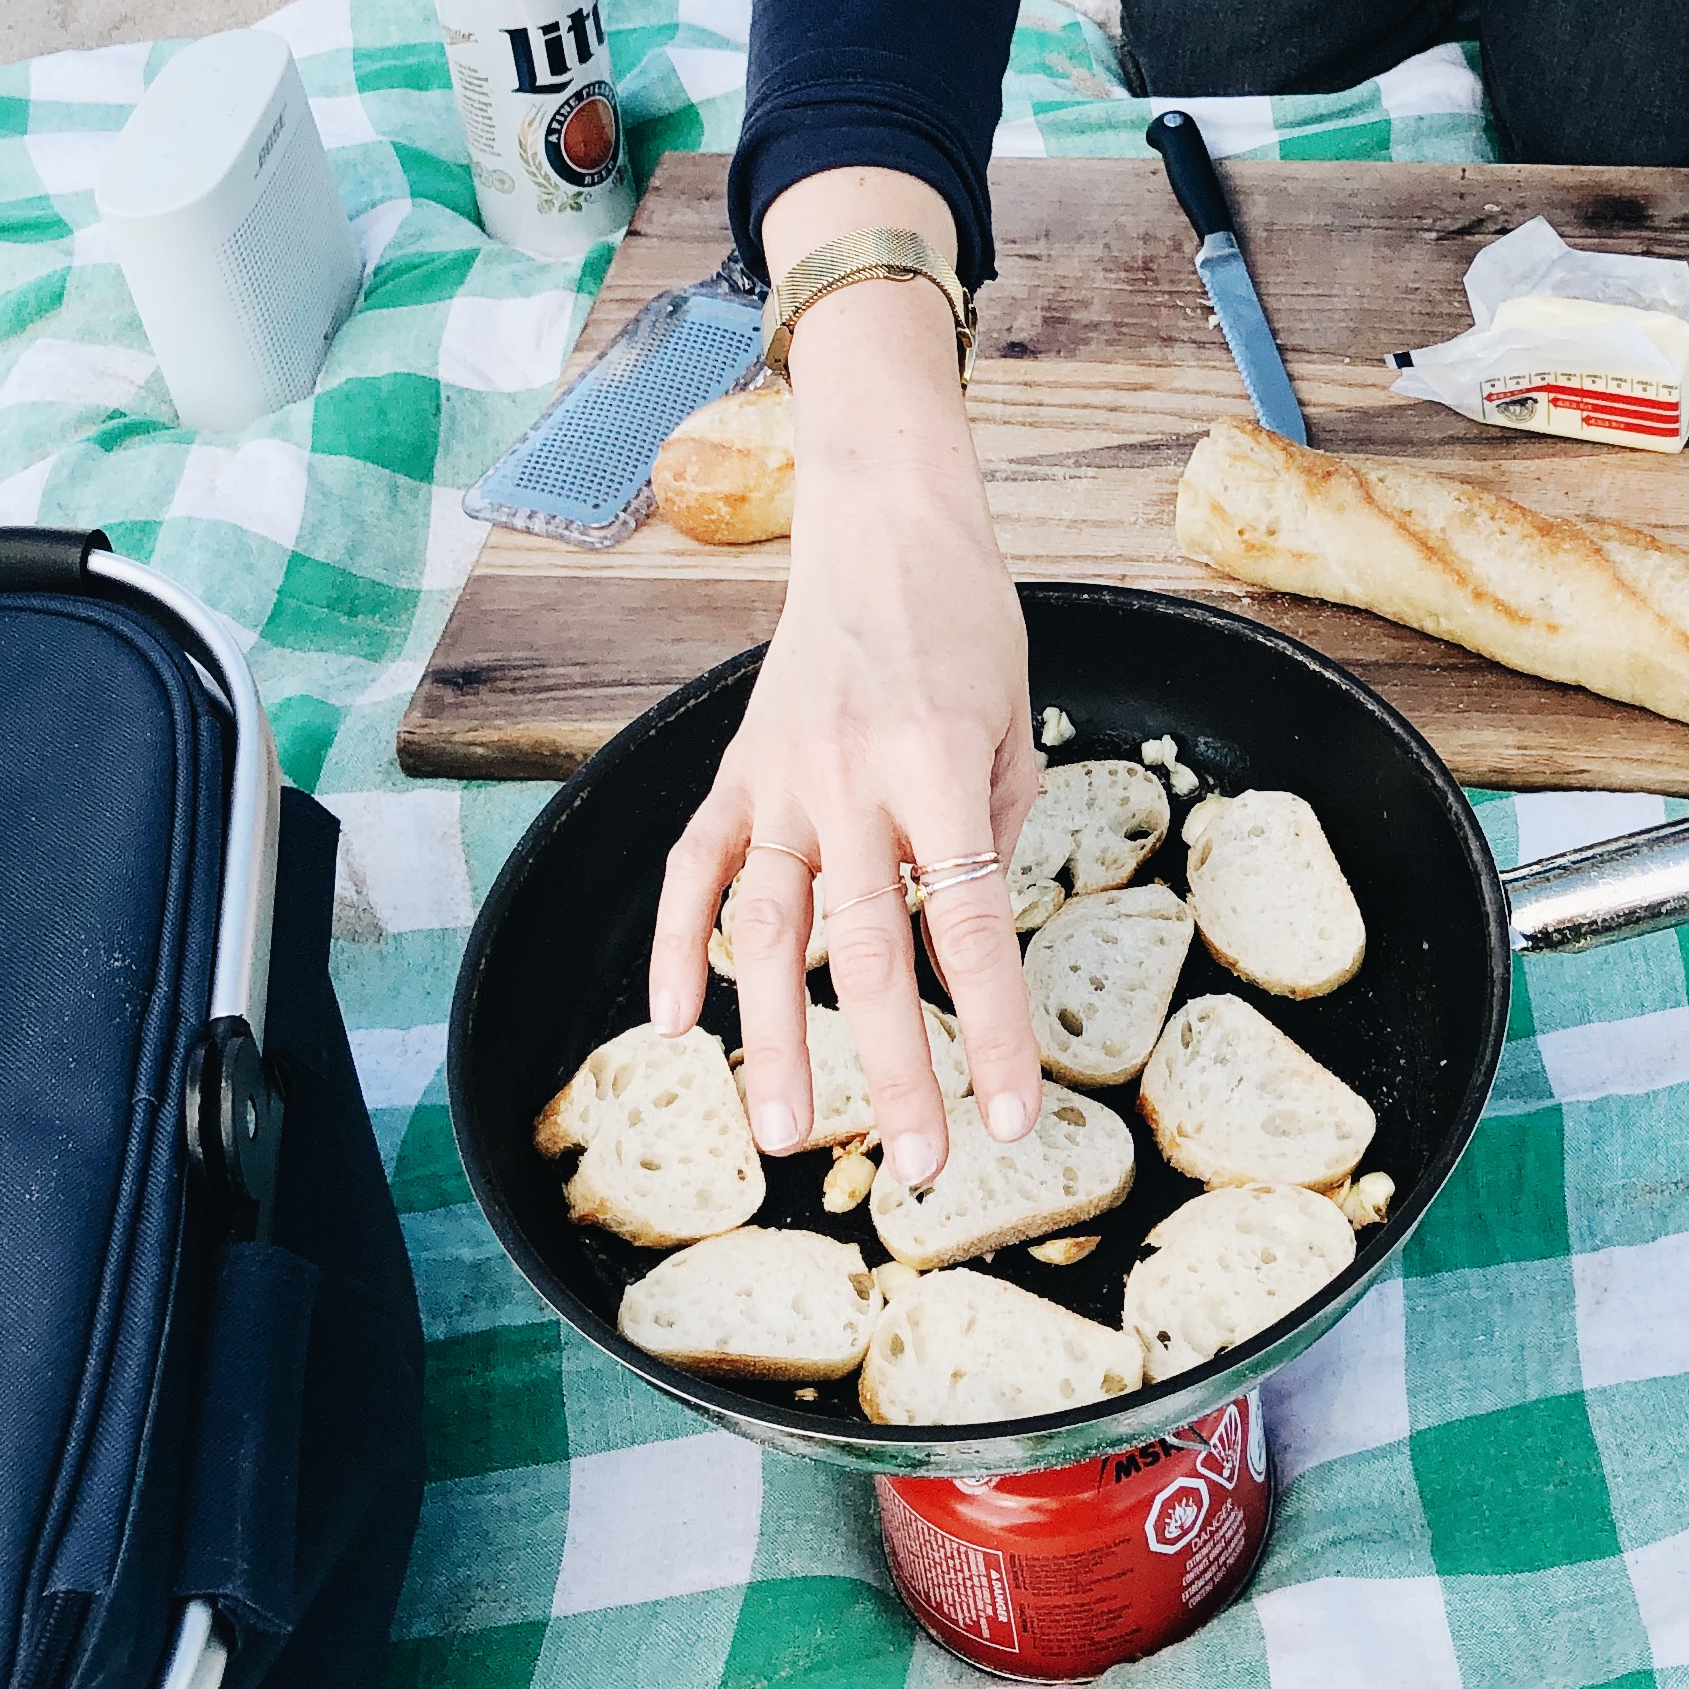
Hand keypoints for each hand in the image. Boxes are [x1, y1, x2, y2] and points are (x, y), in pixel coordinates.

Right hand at [645, 193, 1039, 1186]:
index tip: (1011, 1114)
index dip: (989, 1027)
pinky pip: (695, 870)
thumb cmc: (967, 623)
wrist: (884, 524)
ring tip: (786, 1134)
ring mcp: (778, 775)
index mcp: (934, 764)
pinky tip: (674, 1025)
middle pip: (866, 951)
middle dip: (894, 1069)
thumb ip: (987, 830)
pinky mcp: (733, 767)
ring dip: (774, 1039)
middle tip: (919, 1164)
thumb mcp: (1014, 723)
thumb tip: (965, 936)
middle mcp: (849, 778)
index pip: (967, 924)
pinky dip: (680, 947)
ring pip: (767, 929)